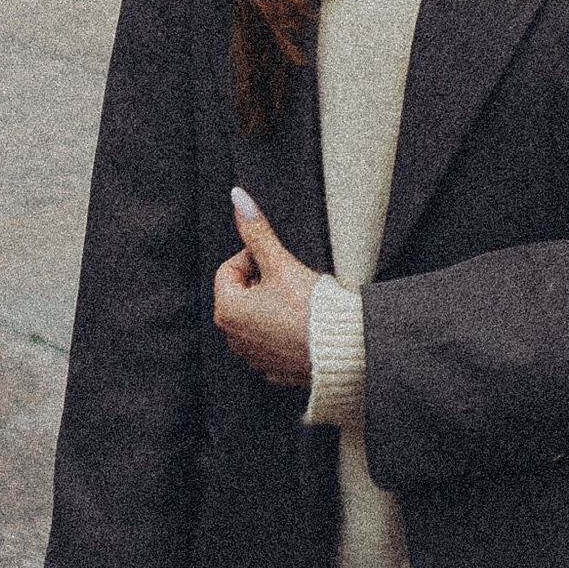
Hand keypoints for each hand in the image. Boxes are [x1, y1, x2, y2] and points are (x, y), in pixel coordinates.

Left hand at [214, 187, 315, 387]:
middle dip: (263, 283)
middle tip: (289, 283)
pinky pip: (271, 341)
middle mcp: (233, 337)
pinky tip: (301, 326)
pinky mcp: (272, 368)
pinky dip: (282, 331)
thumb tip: (238, 199)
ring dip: (272, 307)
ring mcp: (252, 356)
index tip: (278, 263)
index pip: (230, 268)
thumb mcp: (281, 264)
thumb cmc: (311, 310)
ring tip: (298, 305)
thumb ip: (257, 231)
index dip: (255, 259)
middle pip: (243, 293)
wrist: (341, 349)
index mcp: (228, 310)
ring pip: (256, 317)